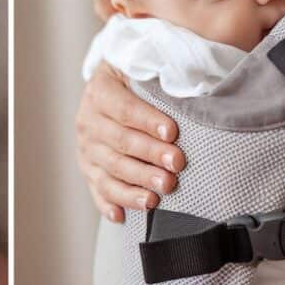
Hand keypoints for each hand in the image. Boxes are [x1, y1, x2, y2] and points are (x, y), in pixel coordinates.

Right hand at [75, 62, 184, 221]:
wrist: (107, 90)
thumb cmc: (136, 80)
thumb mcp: (142, 67)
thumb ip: (163, 74)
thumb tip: (197, 76)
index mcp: (101, 91)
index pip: (124, 108)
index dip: (148, 121)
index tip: (173, 132)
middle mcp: (88, 121)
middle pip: (119, 142)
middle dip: (149, 156)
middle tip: (176, 166)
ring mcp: (87, 148)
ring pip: (109, 171)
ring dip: (133, 185)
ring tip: (156, 197)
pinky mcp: (89, 170)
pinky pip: (98, 190)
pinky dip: (109, 204)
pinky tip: (122, 216)